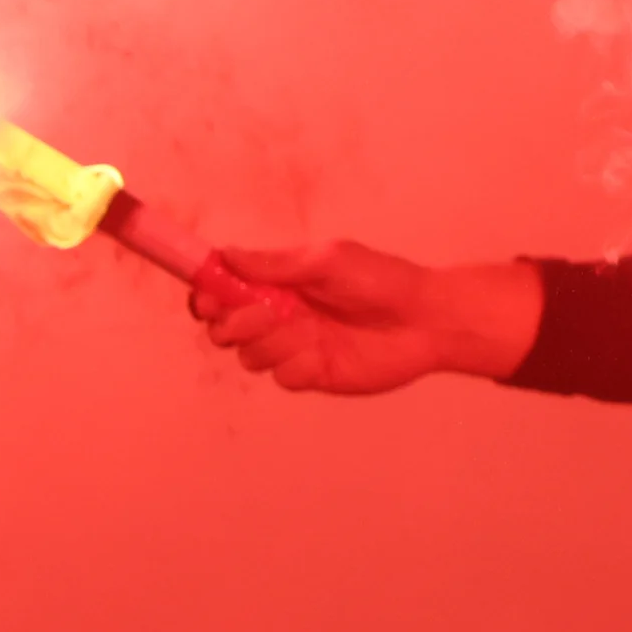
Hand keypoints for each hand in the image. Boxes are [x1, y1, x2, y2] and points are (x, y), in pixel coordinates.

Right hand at [192, 241, 544, 395]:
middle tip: (263, 313)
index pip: (224, 289)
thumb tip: (227, 254)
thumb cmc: (381, 280)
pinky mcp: (311, 374)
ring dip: (271, 343)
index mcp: (278, 282)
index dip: (207, 293)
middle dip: (232, 323)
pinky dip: (297, 365)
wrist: (424, 320)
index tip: (209, 293)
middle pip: (223, 328)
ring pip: (249, 355)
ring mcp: (293, 346)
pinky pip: (282, 377)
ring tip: (309, 330)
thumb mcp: (327, 260)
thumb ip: (275, 263)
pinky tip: (324, 354)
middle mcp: (279, 315)